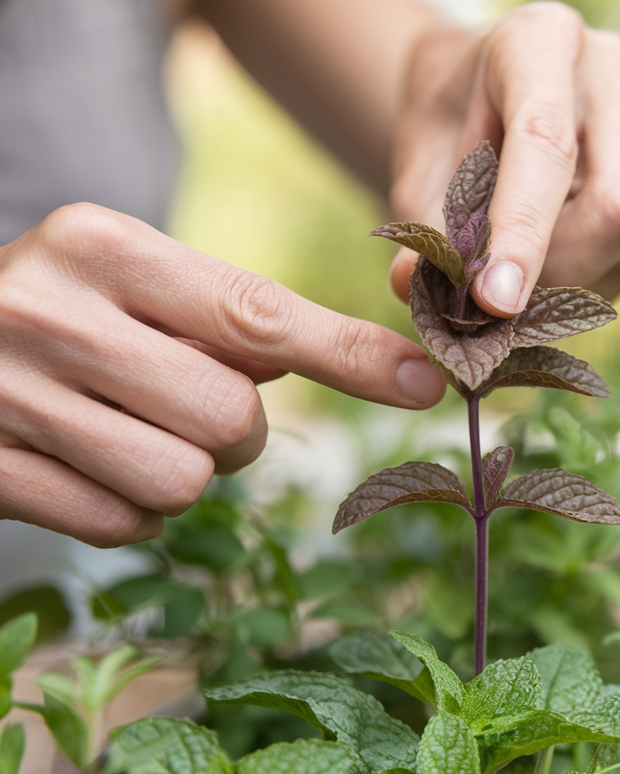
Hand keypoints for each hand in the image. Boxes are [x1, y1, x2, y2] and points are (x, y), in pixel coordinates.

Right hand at [0, 204, 445, 546]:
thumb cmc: (61, 311)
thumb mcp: (134, 282)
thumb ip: (231, 318)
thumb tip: (362, 359)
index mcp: (106, 248)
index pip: (258, 314)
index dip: (350, 356)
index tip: (424, 384)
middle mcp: (53, 312)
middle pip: (231, 419)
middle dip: (236, 432)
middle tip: (187, 406)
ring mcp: (9, 396)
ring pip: (183, 483)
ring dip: (184, 473)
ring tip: (130, 432)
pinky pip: (124, 525)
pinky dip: (131, 510)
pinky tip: (87, 464)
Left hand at [387, 1, 619, 317]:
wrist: (485, 96)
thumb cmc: (449, 127)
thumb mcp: (419, 165)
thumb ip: (421, 224)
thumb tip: (412, 285)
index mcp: (540, 42)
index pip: (544, 145)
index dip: (522, 233)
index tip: (494, 303)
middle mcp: (614, 71)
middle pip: (618, 205)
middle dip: (558, 271)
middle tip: (500, 297)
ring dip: (578, 282)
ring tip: (525, 274)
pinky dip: (597, 279)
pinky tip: (558, 261)